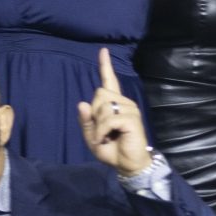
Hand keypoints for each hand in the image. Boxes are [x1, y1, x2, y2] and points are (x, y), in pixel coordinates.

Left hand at [75, 49, 152, 175]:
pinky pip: (109, 118)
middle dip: (94, 113)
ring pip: (103, 106)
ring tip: (106, 136)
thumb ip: (85, 121)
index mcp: (114, 104)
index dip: (105, 66)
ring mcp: (130, 109)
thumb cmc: (111, 150)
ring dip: (99, 125)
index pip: (109, 81)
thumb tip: (82, 103)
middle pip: (99, 93)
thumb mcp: (92, 136)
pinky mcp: (132, 118)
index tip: (103, 51)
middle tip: (101, 131)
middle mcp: (124, 102)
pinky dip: (102, 130)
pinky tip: (107, 138)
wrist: (127, 164)